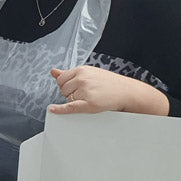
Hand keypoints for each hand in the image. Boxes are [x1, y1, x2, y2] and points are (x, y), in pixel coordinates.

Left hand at [48, 66, 168, 115]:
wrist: (127, 92)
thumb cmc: (109, 83)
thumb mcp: (89, 73)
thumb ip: (69, 73)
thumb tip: (53, 72)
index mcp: (81, 70)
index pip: (61, 79)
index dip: (66, 85)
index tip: (75, 88)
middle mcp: (82, 79)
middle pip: (63, 90)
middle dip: (71, 93)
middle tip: (86, 94)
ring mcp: (85, 91)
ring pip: (68, 99)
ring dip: (75, 101)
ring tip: (90, 98)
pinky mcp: (90, 103)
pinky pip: (70, 107)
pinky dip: (60, 109)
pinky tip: (52, 110)